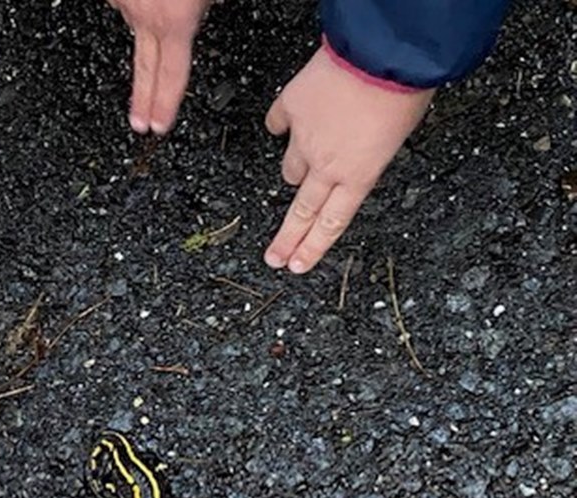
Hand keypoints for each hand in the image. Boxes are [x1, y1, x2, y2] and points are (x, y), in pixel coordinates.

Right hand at [107, 0, 209, 133]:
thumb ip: (203, 8)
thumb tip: (202, 13)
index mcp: (174, 20)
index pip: (173, 75)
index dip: (167, 105)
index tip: (160, 127)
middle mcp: (144, 17)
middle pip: (145, 70)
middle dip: (143, 100)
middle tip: (140, 124)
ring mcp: (124, 4)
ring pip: (138, 26)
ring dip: (151, 23)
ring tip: (165, 6)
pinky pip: (129, 4)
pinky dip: (141, 1)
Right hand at [263, 48, 433, 273]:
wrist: (384, 52)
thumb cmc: (403, 90)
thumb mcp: (397, 138)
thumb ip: (368, 159)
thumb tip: (352, 162)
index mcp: (359, 176)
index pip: (331, 224)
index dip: (312, 248)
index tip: (296, 266)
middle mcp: (326, 164)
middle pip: (302, 212)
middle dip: (286, 240)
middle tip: (273, 257)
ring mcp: (304, 138)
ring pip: (290, 168)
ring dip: (298, 167)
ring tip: (307, 158)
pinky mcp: (290, 108)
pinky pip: (279, 123)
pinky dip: (284, 124)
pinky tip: (291, 121)